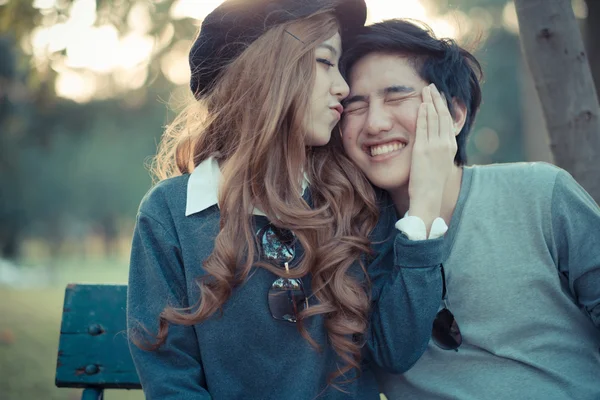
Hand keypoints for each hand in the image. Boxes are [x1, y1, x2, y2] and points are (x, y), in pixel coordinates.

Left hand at [407, 83, 456, 230]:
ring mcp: (435, 146)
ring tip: (426, 90)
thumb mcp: (441, 164)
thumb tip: (437, 145)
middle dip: (437, 99)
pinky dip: (422, 114)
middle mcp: (445, 144)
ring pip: (433, 118)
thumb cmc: (432, 184)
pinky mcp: (422, 149)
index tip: (440, 97)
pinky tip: (421, 104)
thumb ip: (439, 151)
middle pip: (443, 115)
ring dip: (430, 102)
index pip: (448, 121)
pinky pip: (422, 127)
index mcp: (451, 147)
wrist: (429, 196)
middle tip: (433, 87)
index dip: (444, 107)